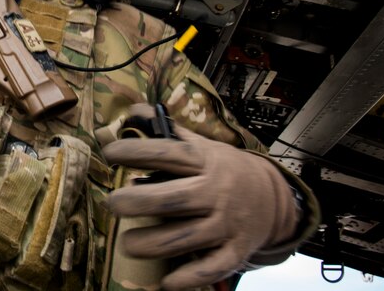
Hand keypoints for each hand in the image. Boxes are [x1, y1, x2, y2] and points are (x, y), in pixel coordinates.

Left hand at [102, 104, 300, 290]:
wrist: (273, 197)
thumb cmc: (224, 168)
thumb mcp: (201, 144)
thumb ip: (168, 130)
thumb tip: (133, 110)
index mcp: (204, 161)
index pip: (166, 153)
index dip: (135, 152)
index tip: (110, 154)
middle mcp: (214, 192)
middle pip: (173, 199)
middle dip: (138, 202)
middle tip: (112, 204)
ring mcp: (225, 223)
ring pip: (186, 237)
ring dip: (153, 243)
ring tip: (127, 244)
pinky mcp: (235, 250)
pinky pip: (211, 267)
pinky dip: (189, 277)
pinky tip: (166, 282)